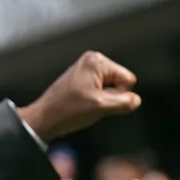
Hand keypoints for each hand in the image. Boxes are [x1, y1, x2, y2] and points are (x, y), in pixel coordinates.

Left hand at [18, 51, 140, 142]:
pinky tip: (81, 104)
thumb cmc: (67, 111)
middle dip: (110, 97)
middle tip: (89, 103)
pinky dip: (95, 101)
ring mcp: (86, 70)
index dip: (118, 95)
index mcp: (97, 61)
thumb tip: (135, 100)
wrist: (44, 119)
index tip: (97, 99)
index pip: (128, 80)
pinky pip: (101, 92)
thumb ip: (125, 102)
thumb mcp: (101, 107)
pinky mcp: (81, 80)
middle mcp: (92, 60)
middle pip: (120, 83)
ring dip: (102, 100)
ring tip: (84, 104)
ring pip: (111, 89)